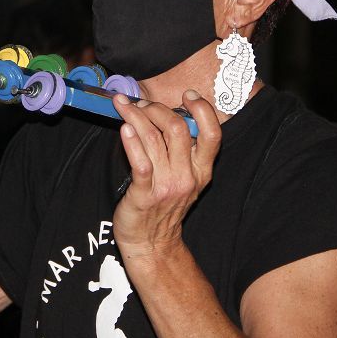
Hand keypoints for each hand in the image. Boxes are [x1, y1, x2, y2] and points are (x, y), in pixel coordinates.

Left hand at [111, 90, 221, 260]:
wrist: (151, 242)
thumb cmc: (164, 205)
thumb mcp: (185, 179)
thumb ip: (184, 151)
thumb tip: (169, 115)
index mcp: (202, 171)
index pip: (212, 134)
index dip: (202, 109)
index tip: (188, 95)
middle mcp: (188, 177)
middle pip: (178, 128)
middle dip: (157, 109)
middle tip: (142, 104)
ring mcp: (166, 185)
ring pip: (153, 138)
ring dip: (136, 116)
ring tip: (125, 107)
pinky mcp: (144, 194)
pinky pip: (139, 161)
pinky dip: (130, 141)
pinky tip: (124, 128)